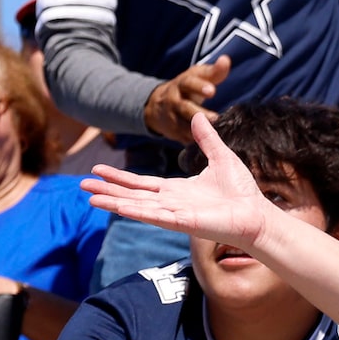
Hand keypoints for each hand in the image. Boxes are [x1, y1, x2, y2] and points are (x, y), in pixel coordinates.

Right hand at [88, 111, 278, 251]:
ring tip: (89, 197)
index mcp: (176, 190)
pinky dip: (132, 210)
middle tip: (82, 185)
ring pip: (135, 206)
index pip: (141, 183)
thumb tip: (197, 116)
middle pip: (131, 194)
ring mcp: (173, 214)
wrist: (256, 214)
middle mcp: (170, 203)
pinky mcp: (180, 223)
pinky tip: (115, 206)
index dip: (119, 177)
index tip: (98, 170)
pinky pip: (152, 215)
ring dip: (112, 201)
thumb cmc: (242, 192)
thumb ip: (206, 139)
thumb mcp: (221, 157)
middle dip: (107, 189)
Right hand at [141, 55, 231, 142]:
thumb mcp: (198, 76)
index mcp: (181, 84)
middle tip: (215, 118)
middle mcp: (174, 101)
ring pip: (183, 126)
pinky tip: (209, 144)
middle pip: (185, 108)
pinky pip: (185, 138)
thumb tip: (226, 60)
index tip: (212, 91)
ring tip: (214, 134)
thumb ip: (214, 71)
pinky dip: (196, 142)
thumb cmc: (188, 88)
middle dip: (199, 114)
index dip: (199, 87)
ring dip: (197, 131)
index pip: (189, 83)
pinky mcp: (174, 133)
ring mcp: (172, 118)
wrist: (159, 105)